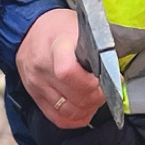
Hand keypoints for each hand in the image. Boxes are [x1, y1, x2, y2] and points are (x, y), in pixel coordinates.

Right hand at [16, 4, 105, 128]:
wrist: (29, 29)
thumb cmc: (60, 26)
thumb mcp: (81, 26)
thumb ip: (97, 47)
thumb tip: (115, 72)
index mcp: (56, 46)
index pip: (67, 71)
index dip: (90, 83)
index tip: (107, 78)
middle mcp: (42, 68)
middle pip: (72, 96)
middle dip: (97, 97)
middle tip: (108, 89)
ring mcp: (36, 85)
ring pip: (66, 110)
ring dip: (88, 109)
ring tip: (97, 98)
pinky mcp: (34, 96)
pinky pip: (56, 117)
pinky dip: (74, 118)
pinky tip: (85, 110)